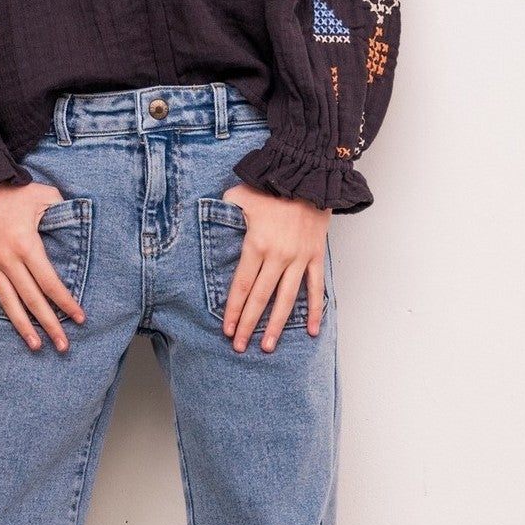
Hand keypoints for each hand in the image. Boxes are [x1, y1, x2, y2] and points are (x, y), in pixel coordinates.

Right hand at [0, 180, 87, 350]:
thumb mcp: (43, 194)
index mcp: (27, 246)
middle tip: (63, 345)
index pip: (50, 283)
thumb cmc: (7, 190)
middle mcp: (8, 260)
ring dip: (22, 327)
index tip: (79, 318)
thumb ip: (63, 208)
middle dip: (50, 324)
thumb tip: (79, 216)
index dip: (65, 302)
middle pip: (33, 300)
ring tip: (35, 346)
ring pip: (7, 303)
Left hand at [218, 182, 327, 350]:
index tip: (227, 329)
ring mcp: (299, 259)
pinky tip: (313, 330)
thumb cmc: (272, 187)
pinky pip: (316, 288)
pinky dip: (316, 310)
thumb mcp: (240, 195)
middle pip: (259, 298)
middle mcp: (278, 257)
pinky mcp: (316, 257)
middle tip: (240, 347)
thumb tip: (209, 211)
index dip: (233, 310)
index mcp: (256, 245)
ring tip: (267, 346)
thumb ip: (224, 208)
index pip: (241, 286)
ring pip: (286, 300)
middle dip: (248, 325)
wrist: (309, 177)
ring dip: (276, 326)